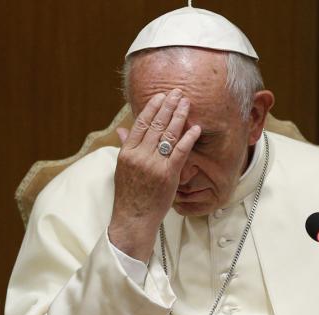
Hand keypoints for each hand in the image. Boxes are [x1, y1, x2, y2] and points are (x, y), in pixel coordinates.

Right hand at [108, 89, 200, 261]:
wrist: (133, 218)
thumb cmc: (129, 195)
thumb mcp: (122, 169)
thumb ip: (125, 147)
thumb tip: (122, 131)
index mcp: (127, 153)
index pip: (140, 124)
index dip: (152, 108)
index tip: (160, 96)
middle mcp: (139, 156)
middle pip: (155, 125)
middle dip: (168, 106)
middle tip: (177, 92)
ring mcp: (153, 164)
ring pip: (168, 134)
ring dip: (179, 116)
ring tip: (186, 103)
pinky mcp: (167, 174)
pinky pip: (179, 152)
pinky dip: (188, 138)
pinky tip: (195, 128)